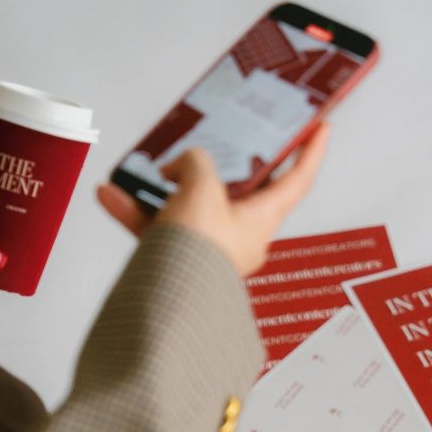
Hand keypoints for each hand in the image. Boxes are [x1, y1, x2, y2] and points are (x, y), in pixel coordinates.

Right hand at [96, 123, 328, 277]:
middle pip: (234, 190)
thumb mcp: (202, 187)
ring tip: (140, 171)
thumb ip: (197, 164)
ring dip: (160, 188)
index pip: (297, 179)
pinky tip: (111, 195)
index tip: (320, 127)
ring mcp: (209, 249)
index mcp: (262, 219)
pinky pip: (158, 229)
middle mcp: (240, 236)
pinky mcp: (179, 262)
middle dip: (214, 166)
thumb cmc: (198, 252)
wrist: (168, 304)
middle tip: (212, 142)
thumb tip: (181, 167)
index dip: (310, 151)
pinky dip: (135, 212)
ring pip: (187, 208)